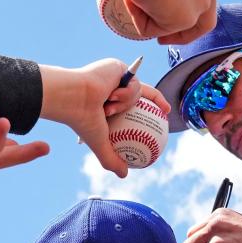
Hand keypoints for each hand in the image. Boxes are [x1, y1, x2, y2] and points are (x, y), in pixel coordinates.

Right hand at [40, 59, 170, 177]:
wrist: (75, 96)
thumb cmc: (84, 119)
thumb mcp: (100, 143)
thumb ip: (111, 159)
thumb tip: (124, 175)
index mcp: (104, 102)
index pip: (129, 105)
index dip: (147, 109)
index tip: (162, 116)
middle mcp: (110, 88)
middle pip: (139, 92)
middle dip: (154, 99)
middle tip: (166, 110)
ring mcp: (114, 77)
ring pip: (137, 92)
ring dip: (125, 103)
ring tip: (107, 108)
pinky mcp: (118, 67)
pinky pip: (134, 84)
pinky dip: (125, 94)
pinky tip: (110, 96)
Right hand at [86, 0, 216, 43]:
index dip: (184, 5)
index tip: (161, 11)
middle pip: (204, 17)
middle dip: (187, 32)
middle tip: (163, 37)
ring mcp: (200, 1)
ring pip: (181, 28)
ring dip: (160, 30)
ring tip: (142, 28)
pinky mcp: (186, 18)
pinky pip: (157, 28)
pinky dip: (139, 21)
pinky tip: (128, 0)